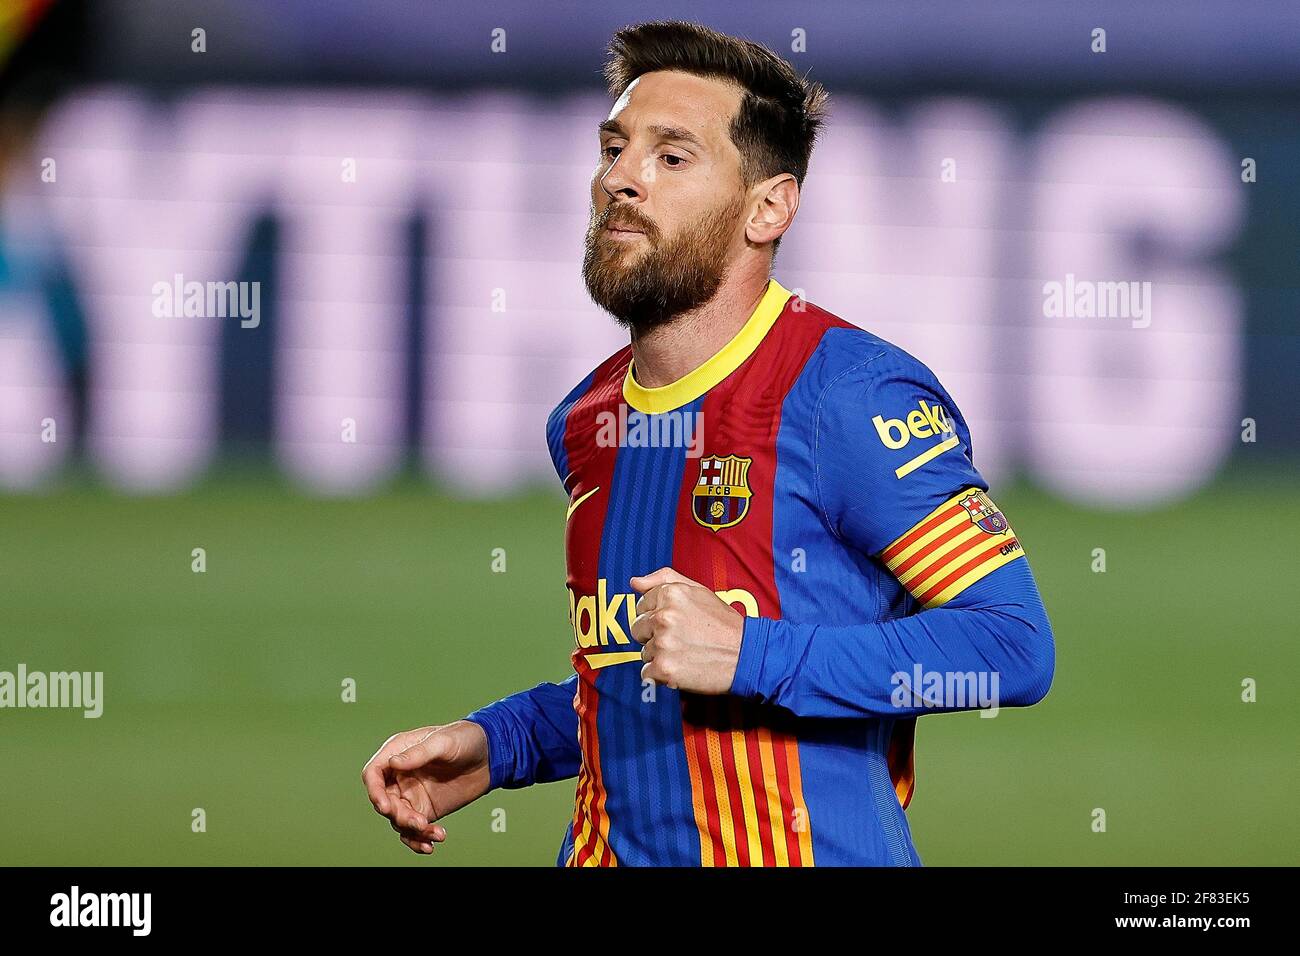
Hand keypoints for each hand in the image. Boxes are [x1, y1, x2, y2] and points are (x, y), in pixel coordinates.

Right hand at [361, 720, 490, 854]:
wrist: (490, 755)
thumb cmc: (465, 738)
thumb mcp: (443, 742)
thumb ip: (419, 753)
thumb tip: (393, 763)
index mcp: (397, 752)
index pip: (373, 774)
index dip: (374, 791)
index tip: (386, 806)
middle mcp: (400, 776)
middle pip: (384, 801)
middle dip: (398, 815)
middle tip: (419, 821)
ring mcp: (411, 795)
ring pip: (398, 819)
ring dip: (412, 830)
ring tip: (434, 832)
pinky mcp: (426, 810)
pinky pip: (413, 830)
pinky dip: (418, 840)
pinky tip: (431, 845)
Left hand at [629, 567, 744, 694]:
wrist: (746, 654)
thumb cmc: (724, 623)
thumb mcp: (698, 590)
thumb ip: (664, 579)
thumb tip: (634, 582)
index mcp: (670, 594)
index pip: (641, 606)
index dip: (657, 616)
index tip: (676, 624)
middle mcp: (663, 616)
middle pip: (638, 629)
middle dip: (654, 636)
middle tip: (681, 640)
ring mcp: (663, 643)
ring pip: (644, 652)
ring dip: (660, 656)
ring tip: (686, 654)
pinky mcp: (664, 668)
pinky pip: (647, 673)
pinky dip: (661, 675)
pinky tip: (682, 668)